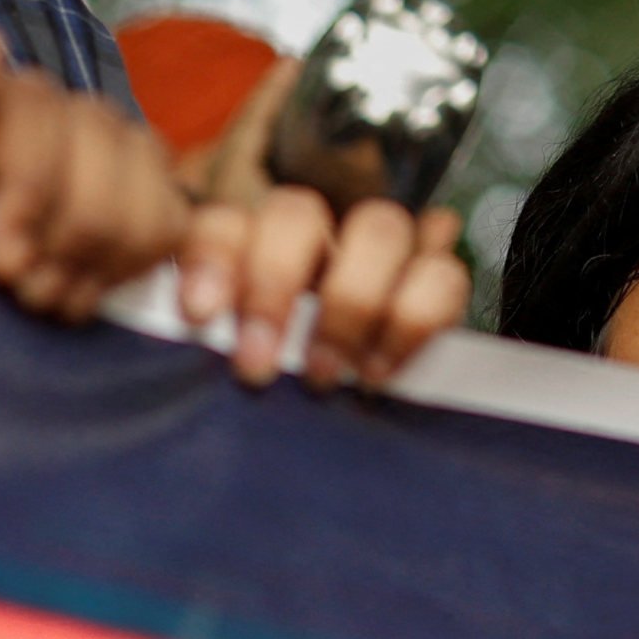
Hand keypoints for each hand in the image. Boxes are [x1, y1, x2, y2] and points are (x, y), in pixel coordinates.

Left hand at [0, 31, 192, 322]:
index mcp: (2, 98)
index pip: (42, 116)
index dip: (30, 194)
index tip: (5, 264)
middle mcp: (66, 113)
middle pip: (102, 158)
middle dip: (64, 244)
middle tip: (25, 294)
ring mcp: (116, 152)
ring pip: (146, 196)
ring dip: (99, 264)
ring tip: (52, 300)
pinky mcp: (151, 198)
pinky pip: (184, 224)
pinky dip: (159, 269)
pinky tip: (123, 296)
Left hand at [181, 183, 467, 390]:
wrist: (355, 423)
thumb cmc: (280, 387)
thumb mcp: (236, 366)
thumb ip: (213, 348)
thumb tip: (196, 342)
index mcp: (250, 254)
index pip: (225, 224)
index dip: (211, 259)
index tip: (198, 314)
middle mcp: (315, 241)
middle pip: (299, 215)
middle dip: (275, 284)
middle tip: (256, 366)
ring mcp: (380, 255)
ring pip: (380, 231)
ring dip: (350, 304)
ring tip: (322, 377)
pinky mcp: (435, 284)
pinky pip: (442, 277)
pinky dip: (410, 324)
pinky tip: (375, 375)